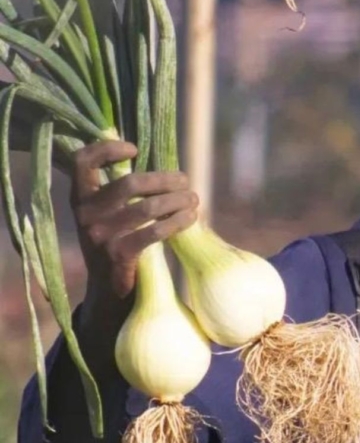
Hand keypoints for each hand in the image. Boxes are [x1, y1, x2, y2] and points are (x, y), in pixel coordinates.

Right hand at [71, 141, 197, 302]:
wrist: (109, 293)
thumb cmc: (117, 245)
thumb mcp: (108, 217)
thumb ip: (121, 193)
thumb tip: (157, 164)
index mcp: (81, 199)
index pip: (82, 162)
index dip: (106, 149)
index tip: (134, 149)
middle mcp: (86, 215)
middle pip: (130, 183)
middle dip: (166, 180)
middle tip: (186, 183)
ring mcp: (100, 236)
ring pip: (148, 206)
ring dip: (178, 200)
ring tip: (194, 200)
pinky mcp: (118, 255)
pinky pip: (155, 231)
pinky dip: (178, 221)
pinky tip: (190, 218)